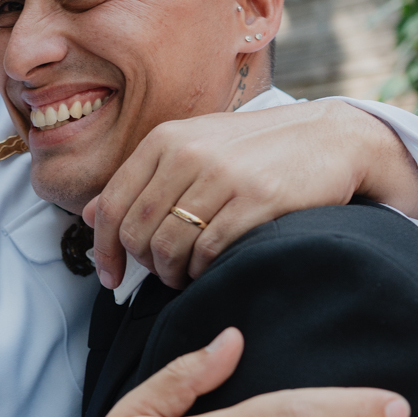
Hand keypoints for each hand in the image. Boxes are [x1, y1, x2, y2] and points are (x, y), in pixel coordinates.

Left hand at [84, 99, 417, 291]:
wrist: (330, 139)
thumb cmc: (255, 152)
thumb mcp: (194, 150)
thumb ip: (141, 181)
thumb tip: (88, 215)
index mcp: (165, 140)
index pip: (110, 205)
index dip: (103, 249)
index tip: (110, 276)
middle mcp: (187, 154)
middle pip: (136, 232)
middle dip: (143, 266)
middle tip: (163, 275)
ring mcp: (222, 176)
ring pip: (168, 247)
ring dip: (173, 274)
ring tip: (188, 275)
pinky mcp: (255, 200)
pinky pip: (208, 253)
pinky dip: (203, 271)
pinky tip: (212, 268)